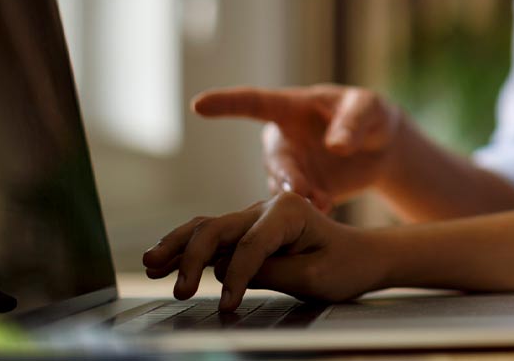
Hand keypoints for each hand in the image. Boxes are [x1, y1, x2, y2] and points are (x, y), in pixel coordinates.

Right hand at [141, 193, 382, 310]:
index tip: (227, 305)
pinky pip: (212, 236)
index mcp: (289, 210)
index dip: (235, 277)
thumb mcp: (315, 276)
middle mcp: (268, 207)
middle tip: (180, 291)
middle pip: (217, 228)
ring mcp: (255, 218)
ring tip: (150, 265)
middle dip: (191, 258)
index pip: (250, 245)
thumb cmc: (346, 265)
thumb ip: (272, 271)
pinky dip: (185, 248)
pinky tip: (160, 261)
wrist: (363, 256)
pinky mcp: (248, 231)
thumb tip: (228, 272)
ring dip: (177, 246)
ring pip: (206, 227)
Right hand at [192, 84, 402, 211]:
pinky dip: (308, 211)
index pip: (254, 102)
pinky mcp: (300, 194)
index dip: (227, 104)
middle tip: (300, 191)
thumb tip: (336, 145)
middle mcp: (283, 140)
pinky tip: (326, 210)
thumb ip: (352, 123)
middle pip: (274, 159)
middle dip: (285, 175)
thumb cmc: (371, 115)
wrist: (381, 149)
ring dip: (298, 198)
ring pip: (281, 187)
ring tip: (323, 202)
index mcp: (291, 108)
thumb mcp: (369, 108)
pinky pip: (292, 207)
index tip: (198, 104)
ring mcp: (289, 168)